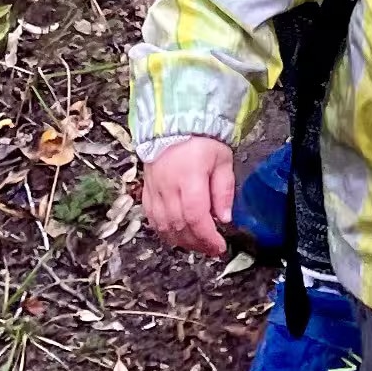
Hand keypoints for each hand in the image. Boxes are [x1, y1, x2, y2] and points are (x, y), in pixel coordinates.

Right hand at [140, 135, 236, 256]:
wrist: (175, 121)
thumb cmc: (201, 139)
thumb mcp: (222, 160)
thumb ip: (224, 190)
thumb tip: (225, 218)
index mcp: (189, 177)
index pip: (196, 216)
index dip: (207, 237)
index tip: (219, 246)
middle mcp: (168, 185)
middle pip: (180, 225)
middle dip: (197, 243)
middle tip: (211, 249)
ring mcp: (154, 188)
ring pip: (163, 225)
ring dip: (180, 241)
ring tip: (196, 244)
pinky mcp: (146, 189)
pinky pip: (151, 217)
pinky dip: (163, 231)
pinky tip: (175, 235)